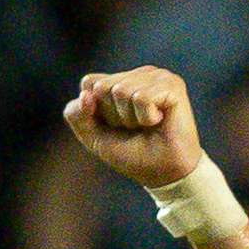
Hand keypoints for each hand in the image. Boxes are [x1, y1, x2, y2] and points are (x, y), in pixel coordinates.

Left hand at [63, 66, 203, 190]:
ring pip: (121, 91)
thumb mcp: (94, 137)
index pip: (89, 83)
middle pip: (103, 87)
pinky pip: (141, 97)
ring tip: (147, 126)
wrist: (164, 174)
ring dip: (131, 119)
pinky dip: (146, 118)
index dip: (95, 111)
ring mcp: (156, 76)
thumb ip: (77, 115)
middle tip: (135, 128)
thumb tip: (86, 94)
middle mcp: (138, 74)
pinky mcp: (172, 84)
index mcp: (121, 80)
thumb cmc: (133, 155)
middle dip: (114, 116)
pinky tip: (159, 121)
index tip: (116, 126)